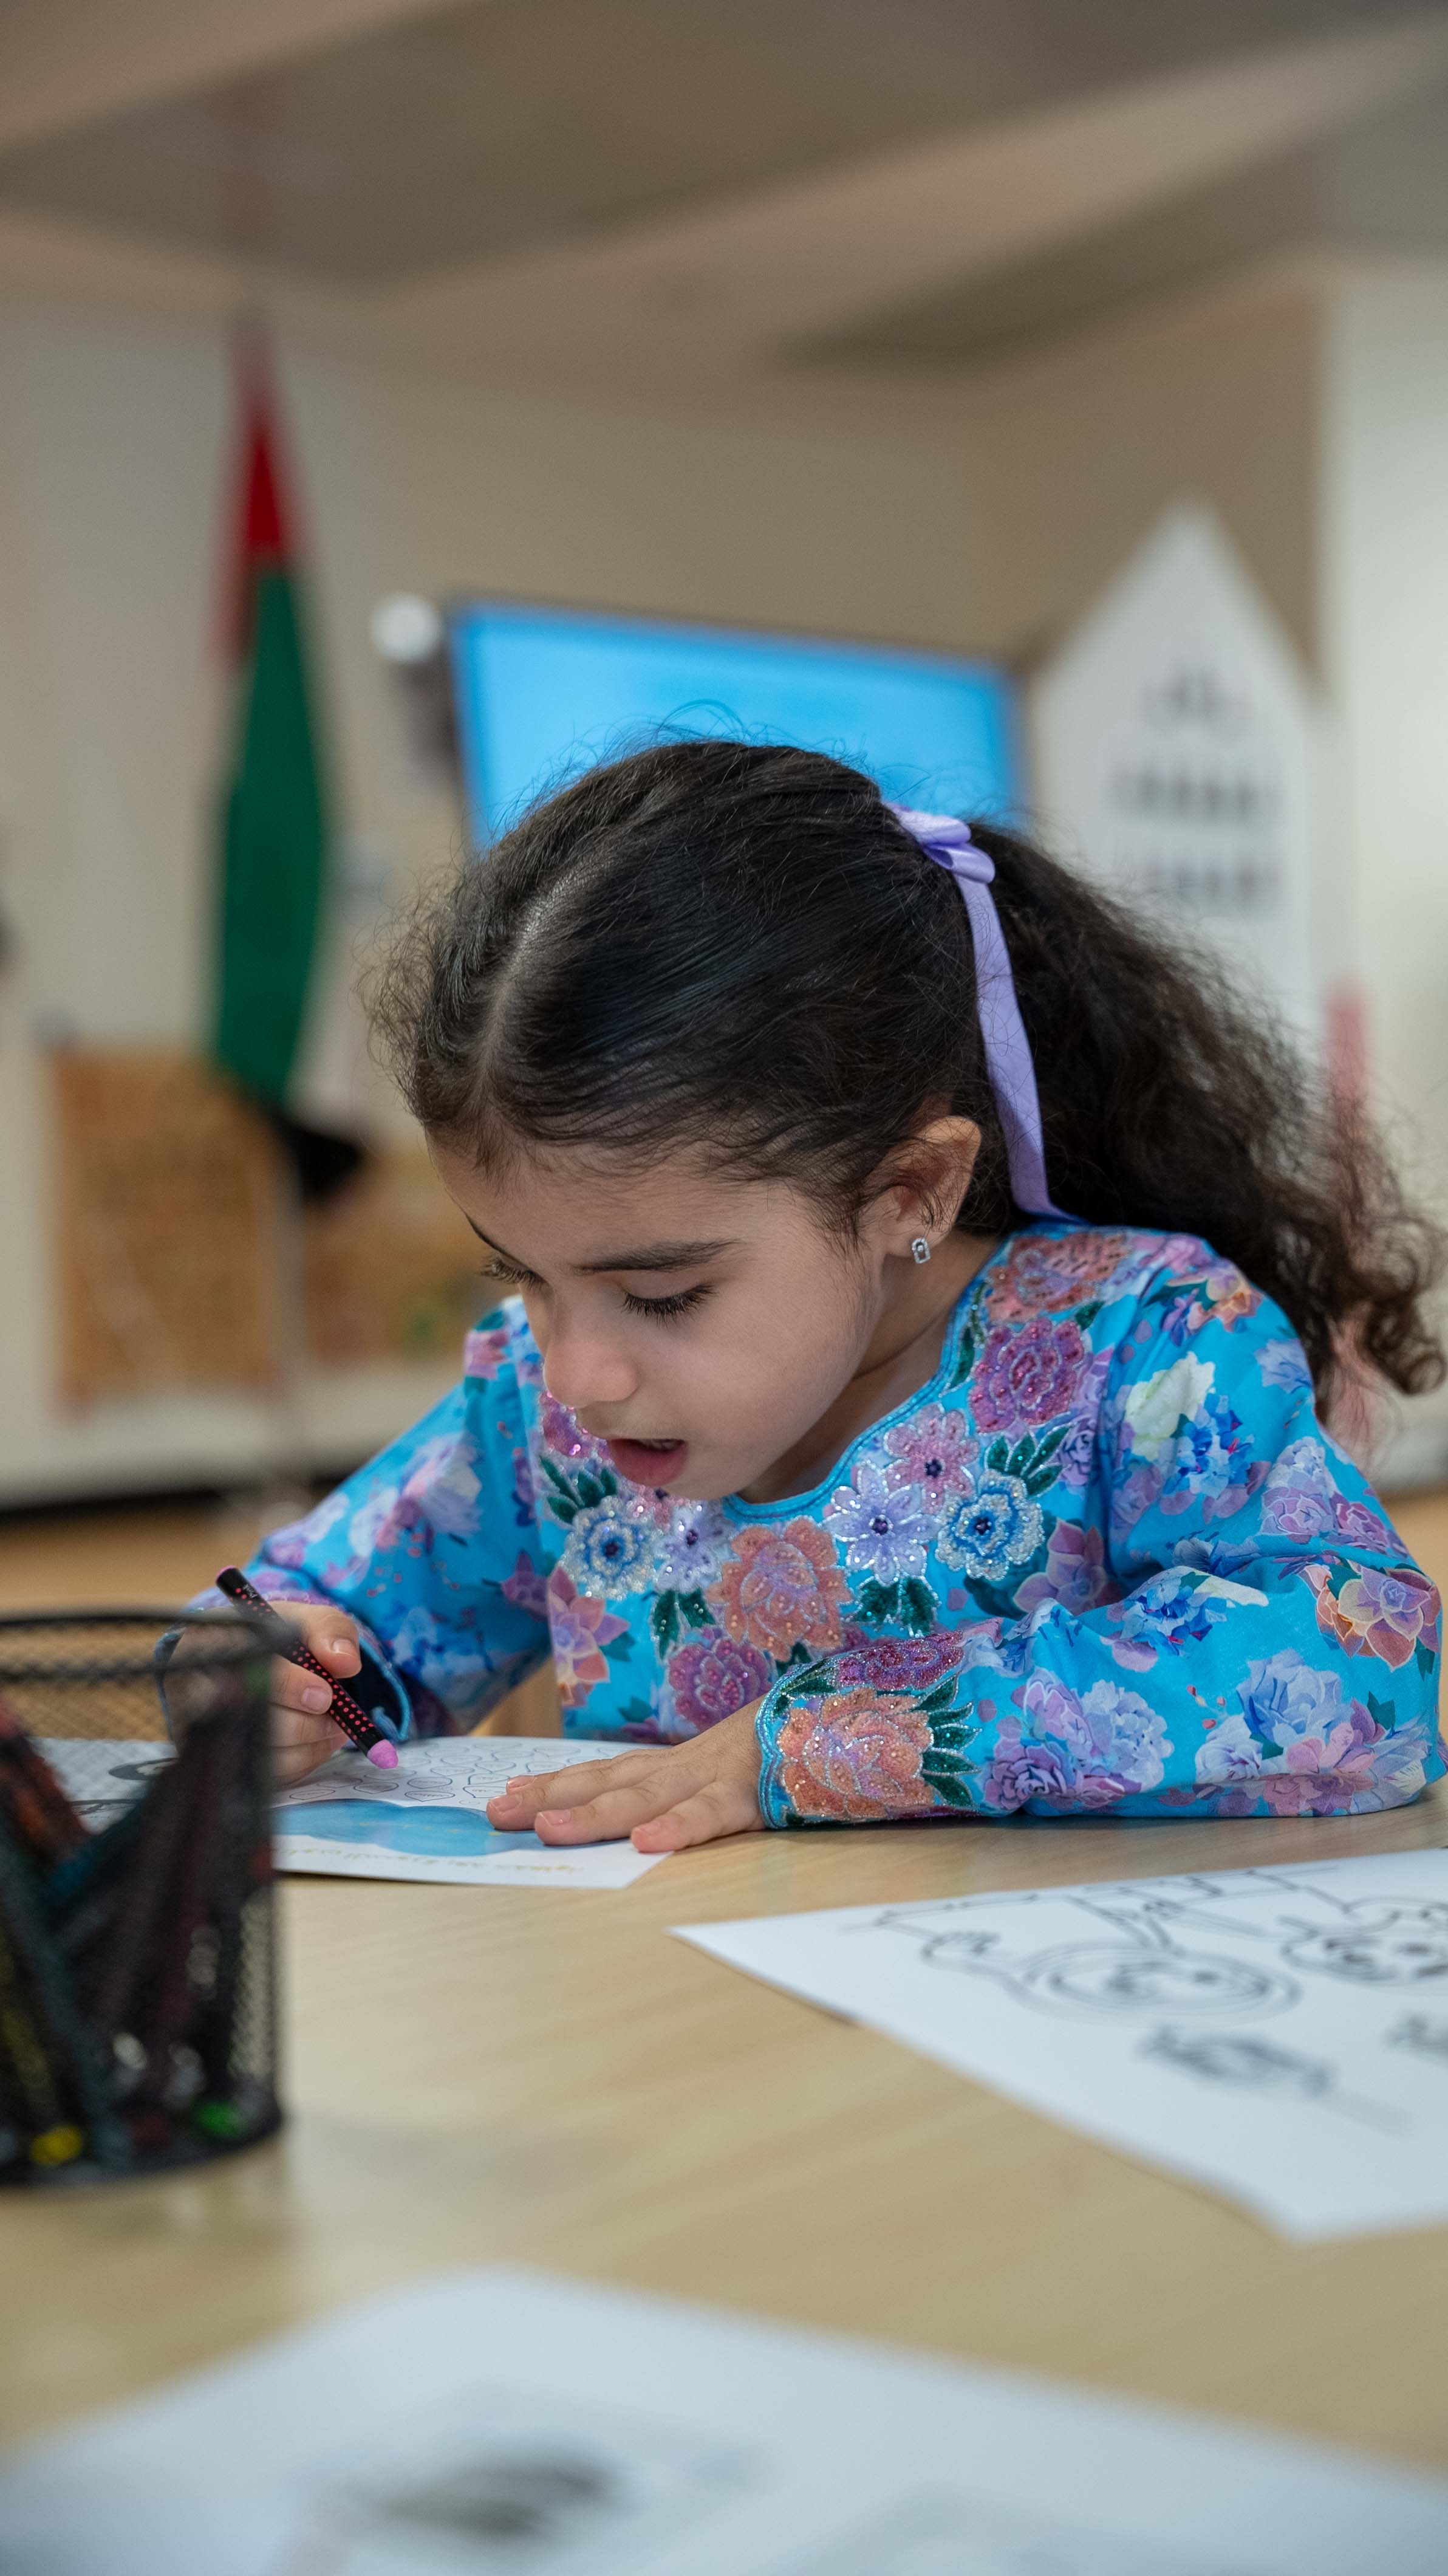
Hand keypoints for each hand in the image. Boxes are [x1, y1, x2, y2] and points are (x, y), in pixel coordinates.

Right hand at [169, 1602, 364, 1787]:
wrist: (257, 1661)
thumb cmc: (278, 1638)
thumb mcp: (304, 1621)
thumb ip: (328, 1629)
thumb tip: (345, 1663)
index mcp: (209, 1644)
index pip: (240, 1674)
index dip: (288, 1688)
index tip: (324, 1693)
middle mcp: (194, 1691)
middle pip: (251, 1723)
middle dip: (305, 1723)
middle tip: (332, 1711)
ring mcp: (205, 1732)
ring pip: (264, 1755)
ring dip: (310, 1742)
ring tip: (332, 1722)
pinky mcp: (226, 1762)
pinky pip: (271, 1774)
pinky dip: (305, 1759)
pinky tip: (317, 1738)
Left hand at [486, 1702, 765, 1852]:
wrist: (835, 1720)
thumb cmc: (773, 1751)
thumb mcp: (715, 1774)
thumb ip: (675, 1792)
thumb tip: (633, 1821)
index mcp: (669, 1767)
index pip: (598, 1774)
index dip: (549, 1785)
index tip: (502, 1798)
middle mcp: (680, 1768)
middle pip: (604, 1784)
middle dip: (548, 1800)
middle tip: (496, 1815)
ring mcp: (712, 1779)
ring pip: (644, 1798)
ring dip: (594, 1815)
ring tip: (550, 1830)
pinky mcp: (749, 1797)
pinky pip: (709, 1816)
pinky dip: (678, 1828)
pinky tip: (649, 1843)